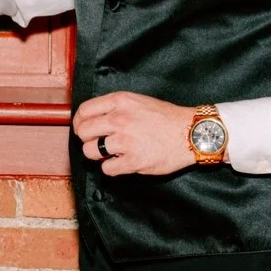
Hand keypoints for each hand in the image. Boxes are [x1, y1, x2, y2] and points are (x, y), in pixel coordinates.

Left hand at [71, 92, 197, 176]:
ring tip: (109, 153)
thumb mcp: (138, 101)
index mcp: (120, 102)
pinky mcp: (133, 161)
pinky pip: (107, 169)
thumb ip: (115, 107)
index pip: (84, 111)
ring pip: (90, 151)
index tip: (82, 129)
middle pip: (83, 132)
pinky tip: (121, 163)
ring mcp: (125, 141)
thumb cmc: (166, 117)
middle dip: (86, 139)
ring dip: (97, 155)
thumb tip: (92, 119)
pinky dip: (112, 168)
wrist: (191, 133)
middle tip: (96, 143)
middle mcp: (119, 119)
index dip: (79, 122)